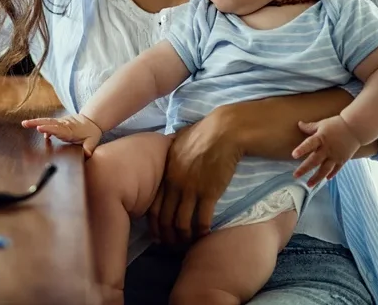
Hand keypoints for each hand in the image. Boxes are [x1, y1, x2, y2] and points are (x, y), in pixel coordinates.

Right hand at [21, 114, 102, 155]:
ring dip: (35, 122)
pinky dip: (41, 125)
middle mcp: (63, 125)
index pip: (58, 130)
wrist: (92, 120)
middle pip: (48, 123)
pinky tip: (35, 127)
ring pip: (46, 121)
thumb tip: (86, 156)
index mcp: (70, 130)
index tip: (39, 128)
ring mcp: (60, 123)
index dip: (48, 129)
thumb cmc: (91, 132)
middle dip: (36, 123)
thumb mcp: (93, 141)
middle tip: (25, 123)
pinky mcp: (58, 122)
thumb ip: (88, 149)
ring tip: (24, 123)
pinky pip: (48, 123)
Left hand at [149, 108, 241, 244]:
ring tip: (187, 243)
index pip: (154, 206)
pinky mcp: (209, 193)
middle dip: (167, 235)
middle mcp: (175, 184)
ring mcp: (191, 189)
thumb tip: (167, 159)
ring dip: (183, 237)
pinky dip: (201, 232)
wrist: (223, 132)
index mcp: (166, 173)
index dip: (154, 224)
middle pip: (165, 218)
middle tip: (170, 245)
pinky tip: (204, 236)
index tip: (157, 234)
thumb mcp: (178, 143)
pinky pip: (202, 219)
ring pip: (182, 222)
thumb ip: (170, 156)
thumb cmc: (202, 134)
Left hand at [292, 115, 359, 185]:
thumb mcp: (322, 124)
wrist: (356, 128)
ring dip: (316, 178)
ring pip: (325, 169)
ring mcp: (335, 156)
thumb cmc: (337, 124)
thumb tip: (299, 124)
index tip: (293, 155)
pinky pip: (336, 169)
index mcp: (321, 138)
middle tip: (295, 176)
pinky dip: (331, 174)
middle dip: (304, 169)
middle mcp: (327, 149)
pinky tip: (326, 179)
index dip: (301, 149)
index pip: (309, 144)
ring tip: (309, 185)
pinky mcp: (343, 159)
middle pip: (315, 160)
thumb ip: (310, 127)